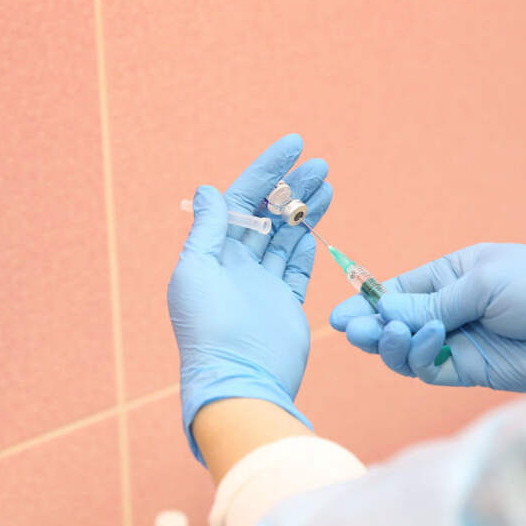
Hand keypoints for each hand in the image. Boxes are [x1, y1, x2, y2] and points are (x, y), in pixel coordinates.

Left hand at [168, 135, 331, 462]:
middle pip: (267, 214)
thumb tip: (209, 189)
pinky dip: (306, 243)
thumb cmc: (210, 327)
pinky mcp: (285, 304)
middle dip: (292, 186)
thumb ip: (208, 229)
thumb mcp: (197, 270)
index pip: (241, 199)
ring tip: (328, 182)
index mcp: (213, 253)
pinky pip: (296, 266)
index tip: (294, 145)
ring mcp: (261, 285)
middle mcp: (235, 266)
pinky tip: (316, 220)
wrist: (239, 380)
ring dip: (304, 208)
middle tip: (320, 164)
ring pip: (285, 236)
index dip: (267, 170)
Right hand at [329, 243, 525, 390]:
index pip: (398, 291)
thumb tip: (382, 312)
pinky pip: (430, 369)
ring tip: (389, 336)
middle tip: (353, 332)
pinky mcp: (472, 371)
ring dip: (391, 345)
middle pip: (395, 323)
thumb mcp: (482, 283)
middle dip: (371, 327)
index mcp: (451, 275)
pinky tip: (426, 342)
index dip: (367, 302)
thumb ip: (431, 304)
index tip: (338, 316)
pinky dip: (419, 359)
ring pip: (407, 350)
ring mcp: (460, 341)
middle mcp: (450, 309)